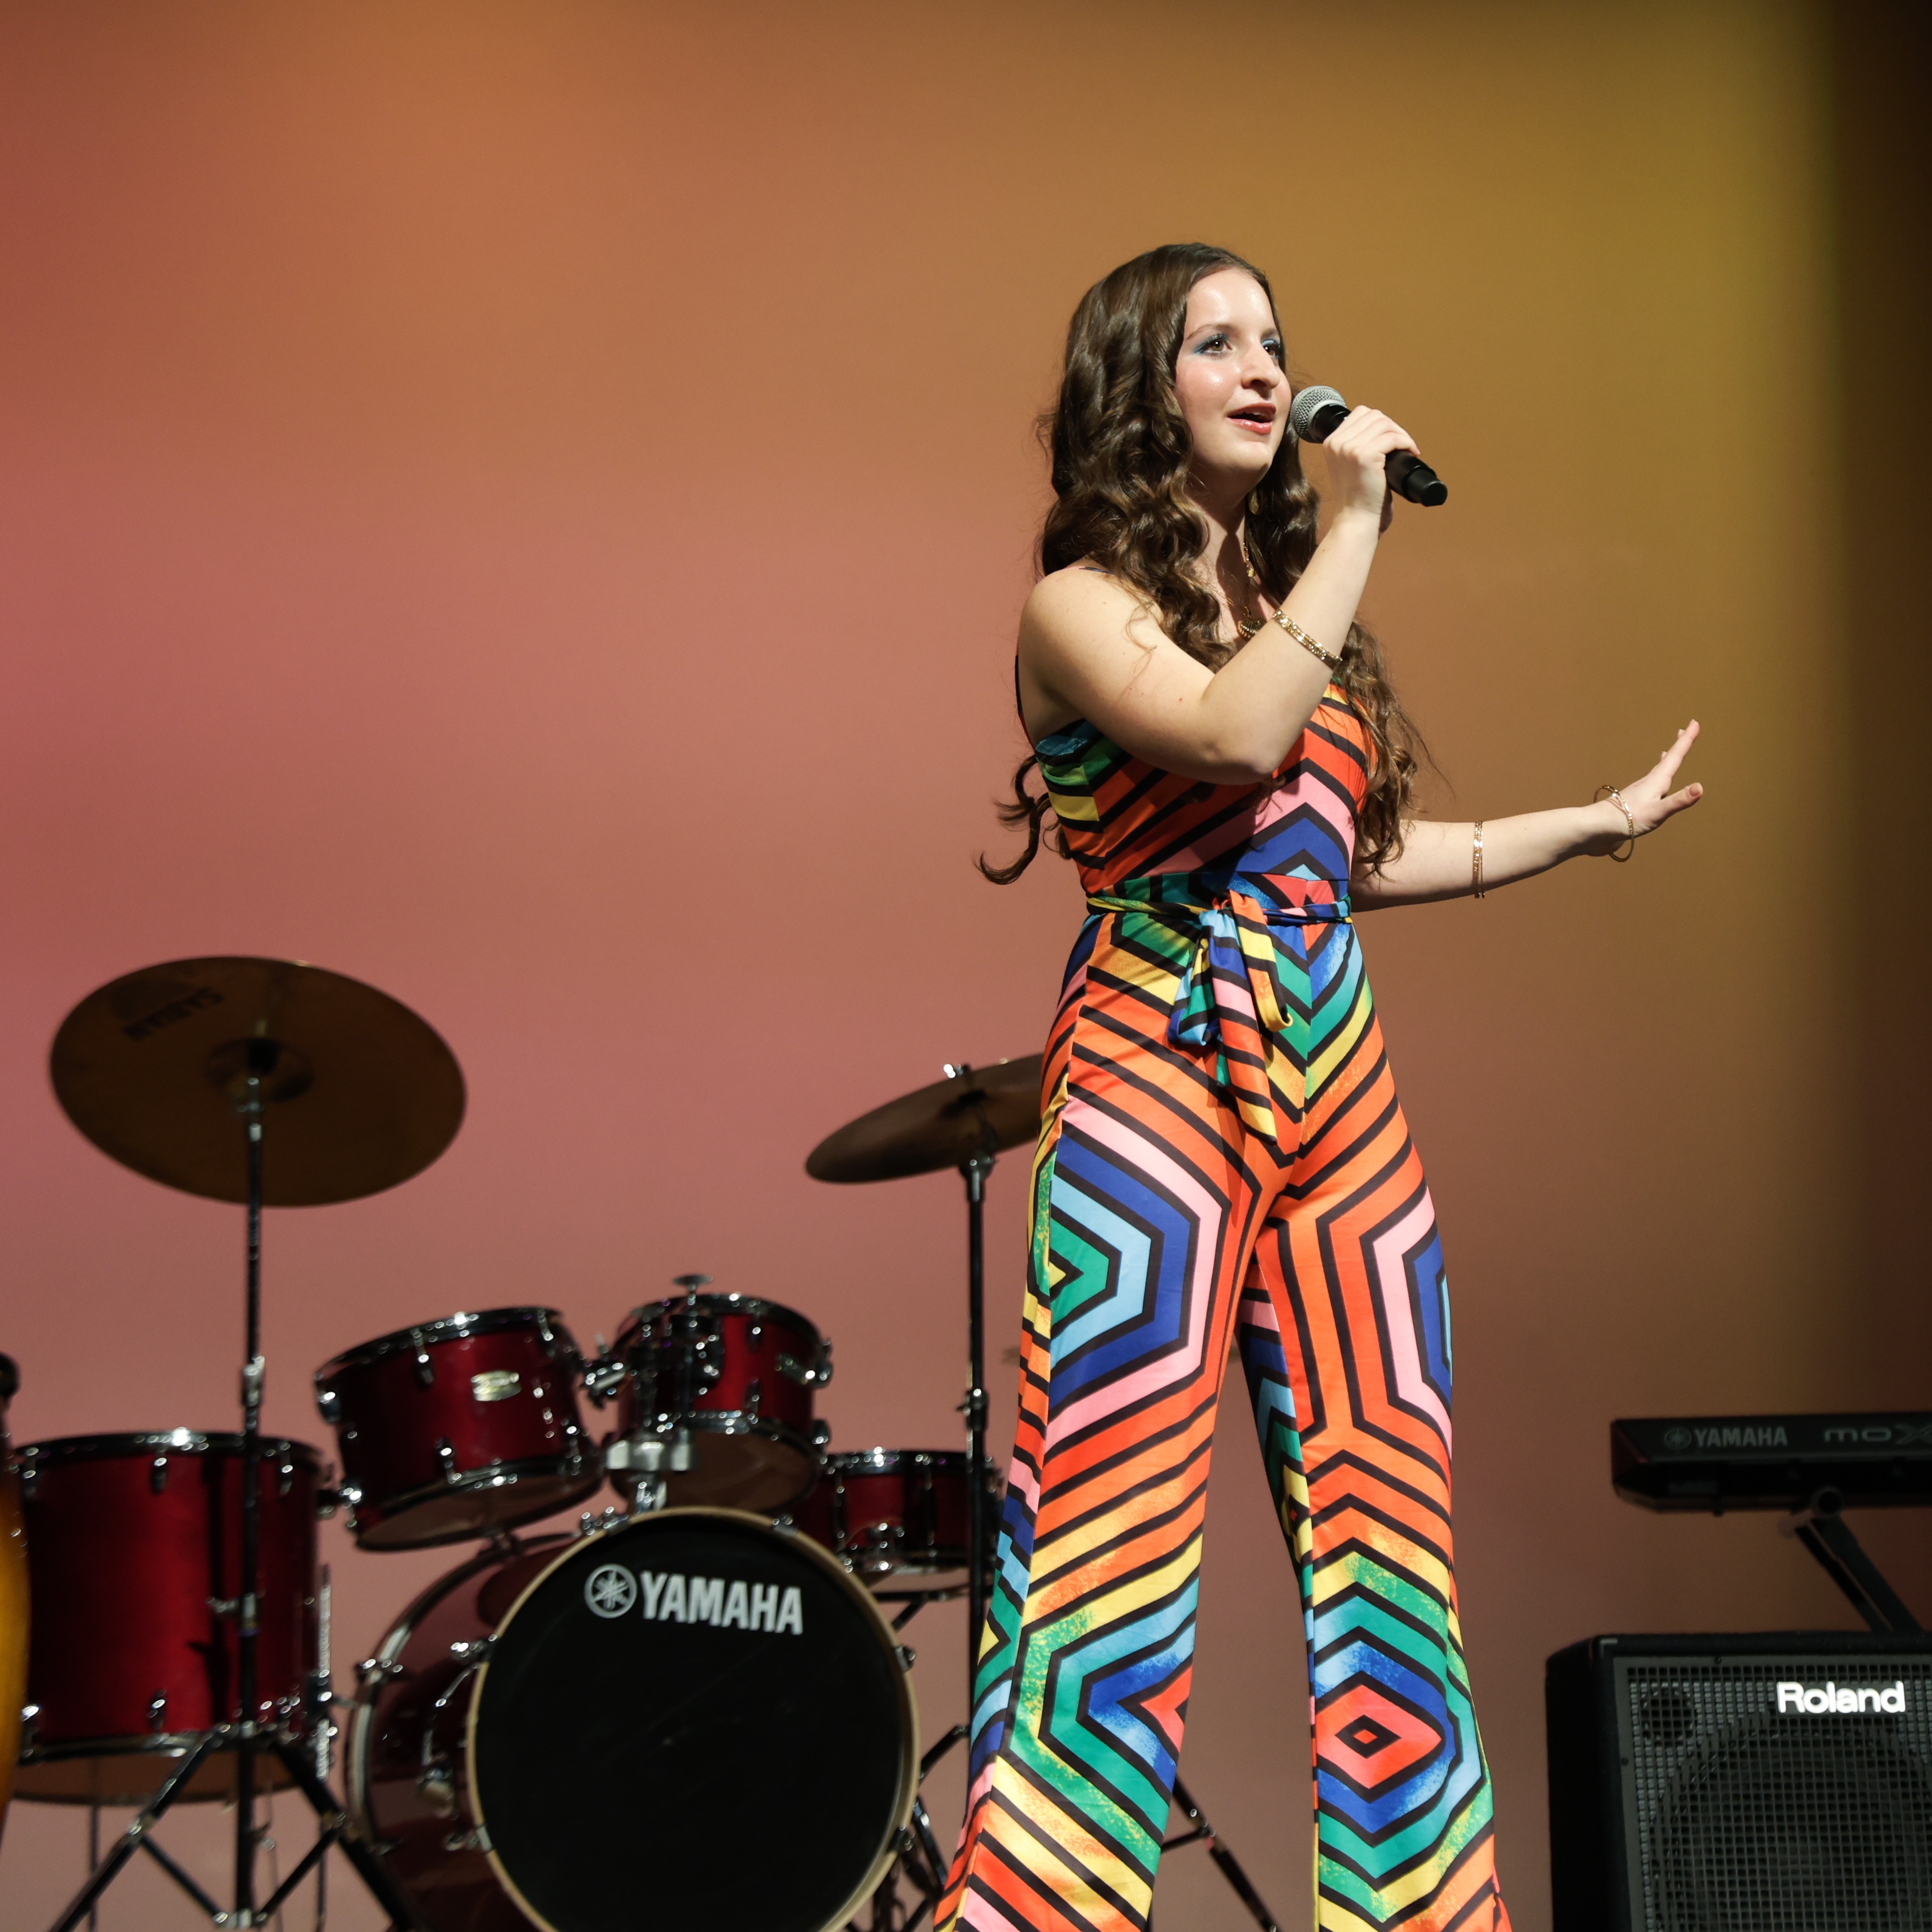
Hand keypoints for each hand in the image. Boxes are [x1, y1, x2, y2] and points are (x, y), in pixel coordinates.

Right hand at [1318, 405, 1418, 528]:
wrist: (1356, 520)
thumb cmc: (1358, 499)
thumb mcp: (1350, 466)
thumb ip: (1357, 447)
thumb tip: (1384, 429)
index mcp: (1331, 443)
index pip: (1360, 414)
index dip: (1381, 423)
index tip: (1391, 438)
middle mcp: (1337, 443)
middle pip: (1374, 415)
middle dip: (1393, 427)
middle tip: (1403, 444)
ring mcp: (1349, 448)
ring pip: (1384, 424)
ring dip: (1401, 434)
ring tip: (1408, 449)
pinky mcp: (1364, 456)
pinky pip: (1393, 438)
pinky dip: (1406, 443)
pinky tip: (1410, 453)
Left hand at [1584, 721, 1704, 853]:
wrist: (1596, 829)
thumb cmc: (1626, 820)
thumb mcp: (1657, 812)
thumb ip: (1678, 801)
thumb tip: (1699, 787)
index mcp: (1656, 782)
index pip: (1675, 757)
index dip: (1686, 740)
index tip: (1694, 723)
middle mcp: (1648, 783)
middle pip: (1666, 760)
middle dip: (1678, 745)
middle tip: (1685, 729)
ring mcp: (1640, 792)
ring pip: (1657, 771)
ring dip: (1666, 760)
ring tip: (1668, 753)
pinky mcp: (1634, 802)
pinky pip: (1650, 784)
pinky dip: (1656, 777)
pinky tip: (1653, 784)